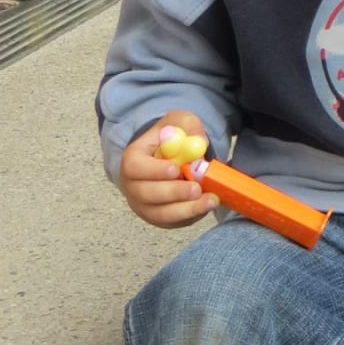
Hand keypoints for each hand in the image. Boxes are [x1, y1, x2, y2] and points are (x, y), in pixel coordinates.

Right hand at [119, 110, 219, 228]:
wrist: (172, 157)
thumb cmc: (173, 139)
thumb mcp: (180, 122)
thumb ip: (189, 128)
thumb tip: (198, 143)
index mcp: (133, 158)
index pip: (135, 168)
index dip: (154, 171)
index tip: (176, 169)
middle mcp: (133, 186)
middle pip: (146, 195)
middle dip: (173, 193)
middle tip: (196, 188)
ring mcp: (144, 205)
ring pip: (160, 214)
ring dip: (186, 210)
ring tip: (210, 200)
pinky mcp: (159, 218)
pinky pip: (172, 222)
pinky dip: (190, 217)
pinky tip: (206, 206)